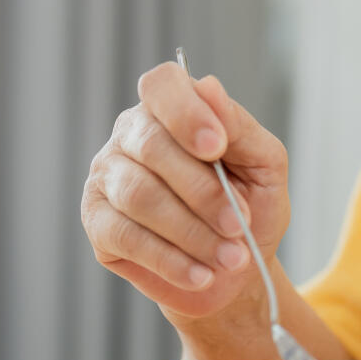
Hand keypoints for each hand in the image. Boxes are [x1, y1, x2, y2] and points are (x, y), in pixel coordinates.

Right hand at [81, 61, 289, 324]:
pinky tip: (201, 274)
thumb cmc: (249, 205)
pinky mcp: (97, 223)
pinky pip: (127, 237)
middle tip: (238, 224)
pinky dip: (171, 260)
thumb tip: (209, 87)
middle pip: (152, 146)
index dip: (186, 113)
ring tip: (232, 258)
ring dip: (193, 232)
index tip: (218, 148)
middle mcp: (131, 135)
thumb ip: (239, 126)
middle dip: (203, 191)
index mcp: (172, 109)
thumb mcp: (263, 164)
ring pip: (139, 196)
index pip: (162, 85)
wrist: (233, 268)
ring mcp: (107, 177)